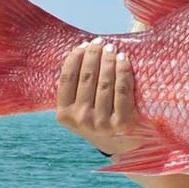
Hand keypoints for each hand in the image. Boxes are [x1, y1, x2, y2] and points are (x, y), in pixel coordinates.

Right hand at [56, 36, 138, 155]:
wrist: (123, 145)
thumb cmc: (101, 117)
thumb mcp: (81, 108)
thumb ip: (78, 88)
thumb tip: (82, 49)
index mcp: (65, 115)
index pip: (67, 79)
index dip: (75, 58)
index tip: (83, 45)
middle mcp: (81, 119)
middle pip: (87, 77)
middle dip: (93, 55)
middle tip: (100, 42)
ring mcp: (101, 123)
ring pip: (105, 82)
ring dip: (108, 60)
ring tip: (111, 48)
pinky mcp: (122, 123)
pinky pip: (122, 89)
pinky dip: (123, 70)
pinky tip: (123, 59)